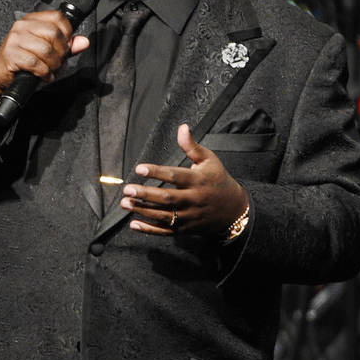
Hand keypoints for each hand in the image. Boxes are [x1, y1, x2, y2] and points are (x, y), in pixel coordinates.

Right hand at [0, 10, 89, 105]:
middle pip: (53, 33)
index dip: (67, 33)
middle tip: (59, 62)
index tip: (66, 46)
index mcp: (31, 20)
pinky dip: (44, 73)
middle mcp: (21, 26)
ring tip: (52, 70)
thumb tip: (83, 42)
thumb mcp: (45, 50)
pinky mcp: (10, 54)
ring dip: (53, 64)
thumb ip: (65, 45)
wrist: (0, 75)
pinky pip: (35, 63)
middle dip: (61, 52)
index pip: (57, 17)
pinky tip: (44, 76)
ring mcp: (14, 39)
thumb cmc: (22, 61)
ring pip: (45, 50)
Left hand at [124, 123, 247, 236]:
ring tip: (125, 203)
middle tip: (127, 189)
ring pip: (164, 216)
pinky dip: (149, 230)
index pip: (175, 176)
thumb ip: (192, 146)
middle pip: (167, 198)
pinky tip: (133, 224)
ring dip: (143, 210)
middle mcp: (193, 199)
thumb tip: (182, 127)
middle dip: (145, 194)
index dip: (156, 172)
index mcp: (198, 180)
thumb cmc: (218, 180)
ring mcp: (189, 216)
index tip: (139, 169)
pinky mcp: (186, 229)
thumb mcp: (209, 160)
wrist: (234, 210)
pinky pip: (165, 231)